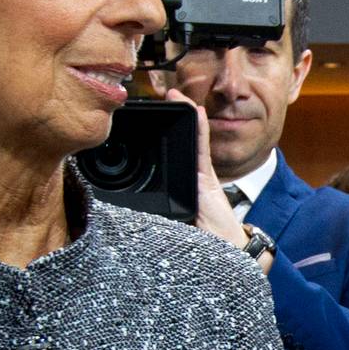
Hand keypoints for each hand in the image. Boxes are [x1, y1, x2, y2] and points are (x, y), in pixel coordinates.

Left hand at [163, 90, 254, 259]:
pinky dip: (199, 127)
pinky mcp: (207, 177)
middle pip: (181, 142)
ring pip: (191, 139)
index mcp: (180, 188)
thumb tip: (121, 217)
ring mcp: (200, 176)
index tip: (146, 120)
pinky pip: (201, 148)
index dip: (161, 138)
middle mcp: (191, 178)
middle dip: (172, 118)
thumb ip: (153, 219)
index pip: (170, 156)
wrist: (227, 254)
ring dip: (185, 115)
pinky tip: (193, 110)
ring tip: (173, 95)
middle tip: (161, 96)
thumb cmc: (200, 246)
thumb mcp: (168, 229)